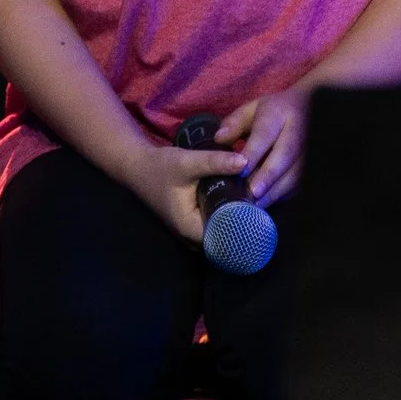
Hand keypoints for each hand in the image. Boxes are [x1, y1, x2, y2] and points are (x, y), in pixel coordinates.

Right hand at [121, 140, 250, 243]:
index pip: (224, 238)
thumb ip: (215, 162)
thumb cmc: (161, 167)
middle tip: (262, 204)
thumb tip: (246, 162)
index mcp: (189, 228)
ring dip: (235, 220)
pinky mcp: (193, 223)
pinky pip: (215, 225)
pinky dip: (226, 216)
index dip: (243, 226)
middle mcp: (190, 236)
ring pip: (220, 232)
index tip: (261, 211)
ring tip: (255, 202)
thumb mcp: (188, 161)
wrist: (138, 167)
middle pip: (224, 237)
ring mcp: (190, 232)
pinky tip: (239, 201)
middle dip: (242, 222)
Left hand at [216, 88, 308, 206]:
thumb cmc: (272, 113)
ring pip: (295, 172)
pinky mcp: (312, 165)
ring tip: (256, 204)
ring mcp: (309, 148)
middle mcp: (296, 130)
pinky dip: (283, 194)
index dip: (253, 153)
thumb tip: (219, 139)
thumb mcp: (250, 110)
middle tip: (252, 193)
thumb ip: (234, 124)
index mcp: (278, 113)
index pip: (264, 134)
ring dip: (276, 190)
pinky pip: (299, 182)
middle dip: (268, 175)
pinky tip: (267, 202)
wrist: (307, 109)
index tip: (240, 171)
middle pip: (285, 155)